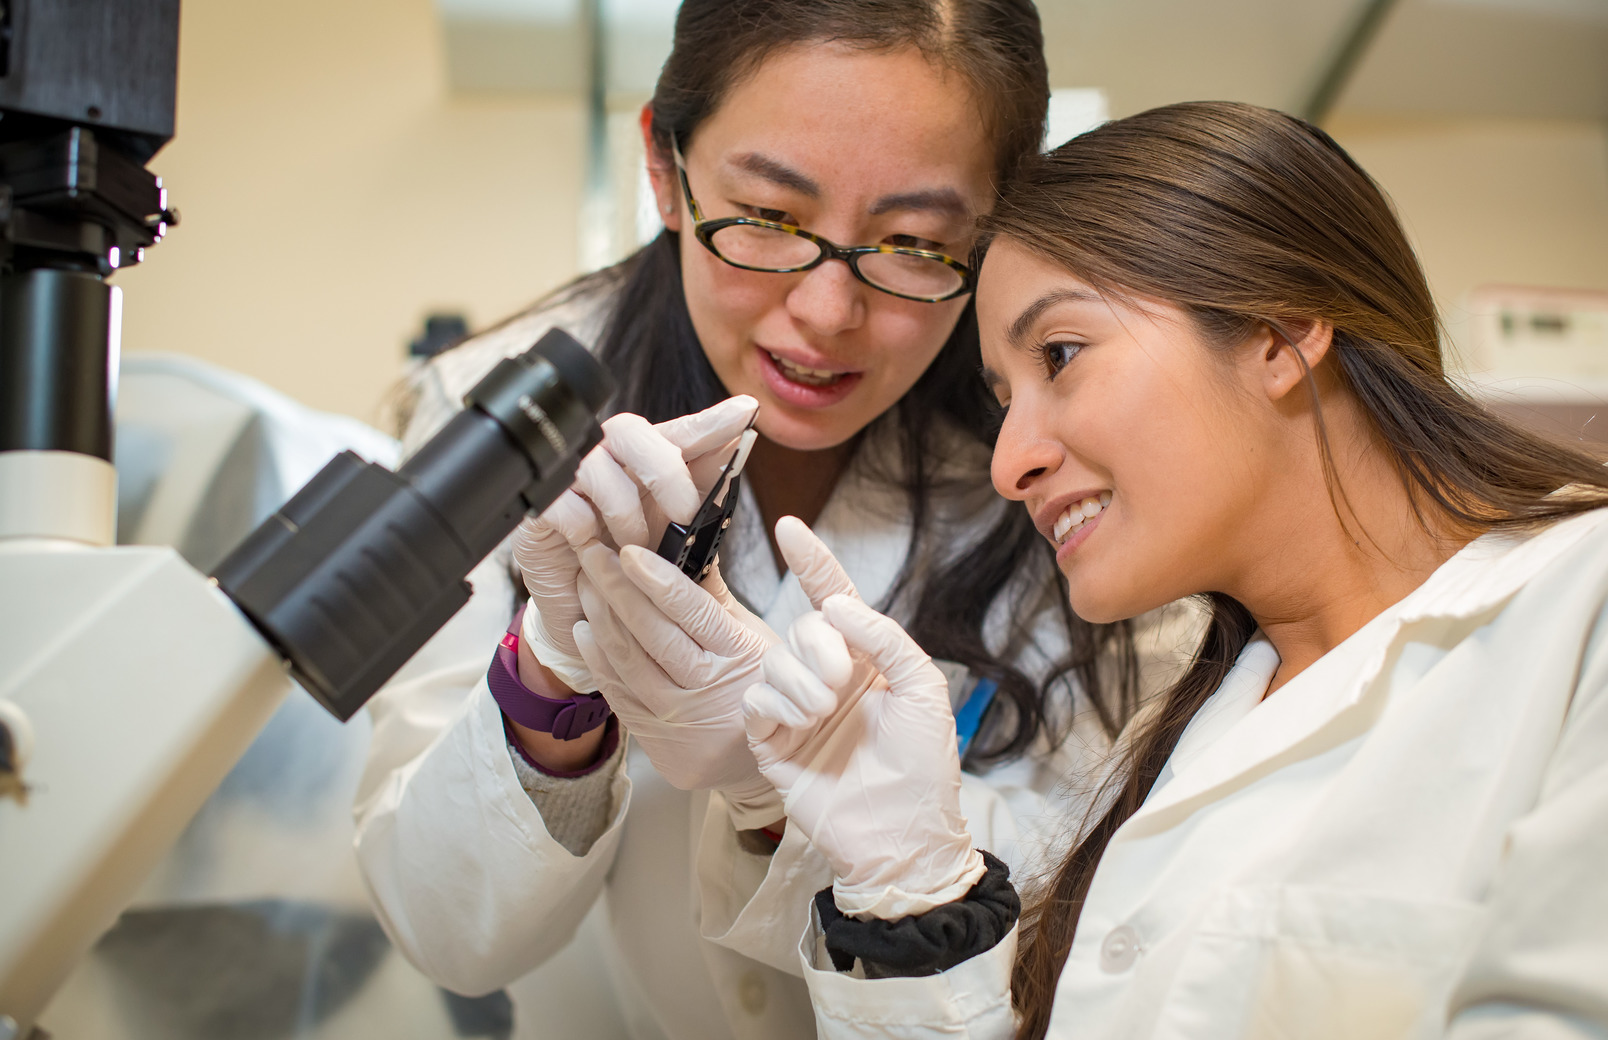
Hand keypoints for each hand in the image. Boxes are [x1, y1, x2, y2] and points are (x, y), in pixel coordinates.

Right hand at [511, 396, 757, 691]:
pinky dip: (587, 531)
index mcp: (645, 460)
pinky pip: (565, 506)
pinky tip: (594, 550)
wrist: (584, 610)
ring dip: (627, 514)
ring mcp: (568, 481)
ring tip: (636, 549)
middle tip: (684, 515)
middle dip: (666, 472)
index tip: (746, 411)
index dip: (712, 421)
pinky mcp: (540, 510)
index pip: (681, 430)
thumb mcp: (678, 537)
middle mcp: (605, 458)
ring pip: (597, 468)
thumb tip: (742, 448)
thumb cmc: (633, 565)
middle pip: (630, 432)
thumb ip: (705, 493)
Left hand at [570, 516, 857, 828]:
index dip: (658, 580)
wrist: (759, 766)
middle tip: (592, 554)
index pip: (692, 612)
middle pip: (652, 633)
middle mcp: (707, 690)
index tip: (629, 551)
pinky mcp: (657, 741)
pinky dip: (597, 659)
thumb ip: (719, 599)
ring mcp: (679, 720)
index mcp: (739, 657)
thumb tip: (692, 546)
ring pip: (629, 662)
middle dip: (617, 588)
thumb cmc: (762, 690)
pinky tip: (584, 630)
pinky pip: (619, 694)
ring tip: (584, 584)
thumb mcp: (757, 640)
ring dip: (600, 618)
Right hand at [744, 590, 984, 919]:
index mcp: (866, 663)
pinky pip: (755, 701)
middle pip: (801, 629)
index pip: (833, 601)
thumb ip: (886, 638)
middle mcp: (828, 680)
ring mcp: (797, 711)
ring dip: (799, 680)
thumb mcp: (923, 691)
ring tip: (823, 715)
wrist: (903, 837)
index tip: (788, 526)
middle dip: (818, 646)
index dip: (812, 563)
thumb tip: (836, 606)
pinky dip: (775, 704)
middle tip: (841, 683)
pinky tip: (799, 726)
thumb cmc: (923, 770)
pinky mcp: (771, 743)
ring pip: (773, 662)